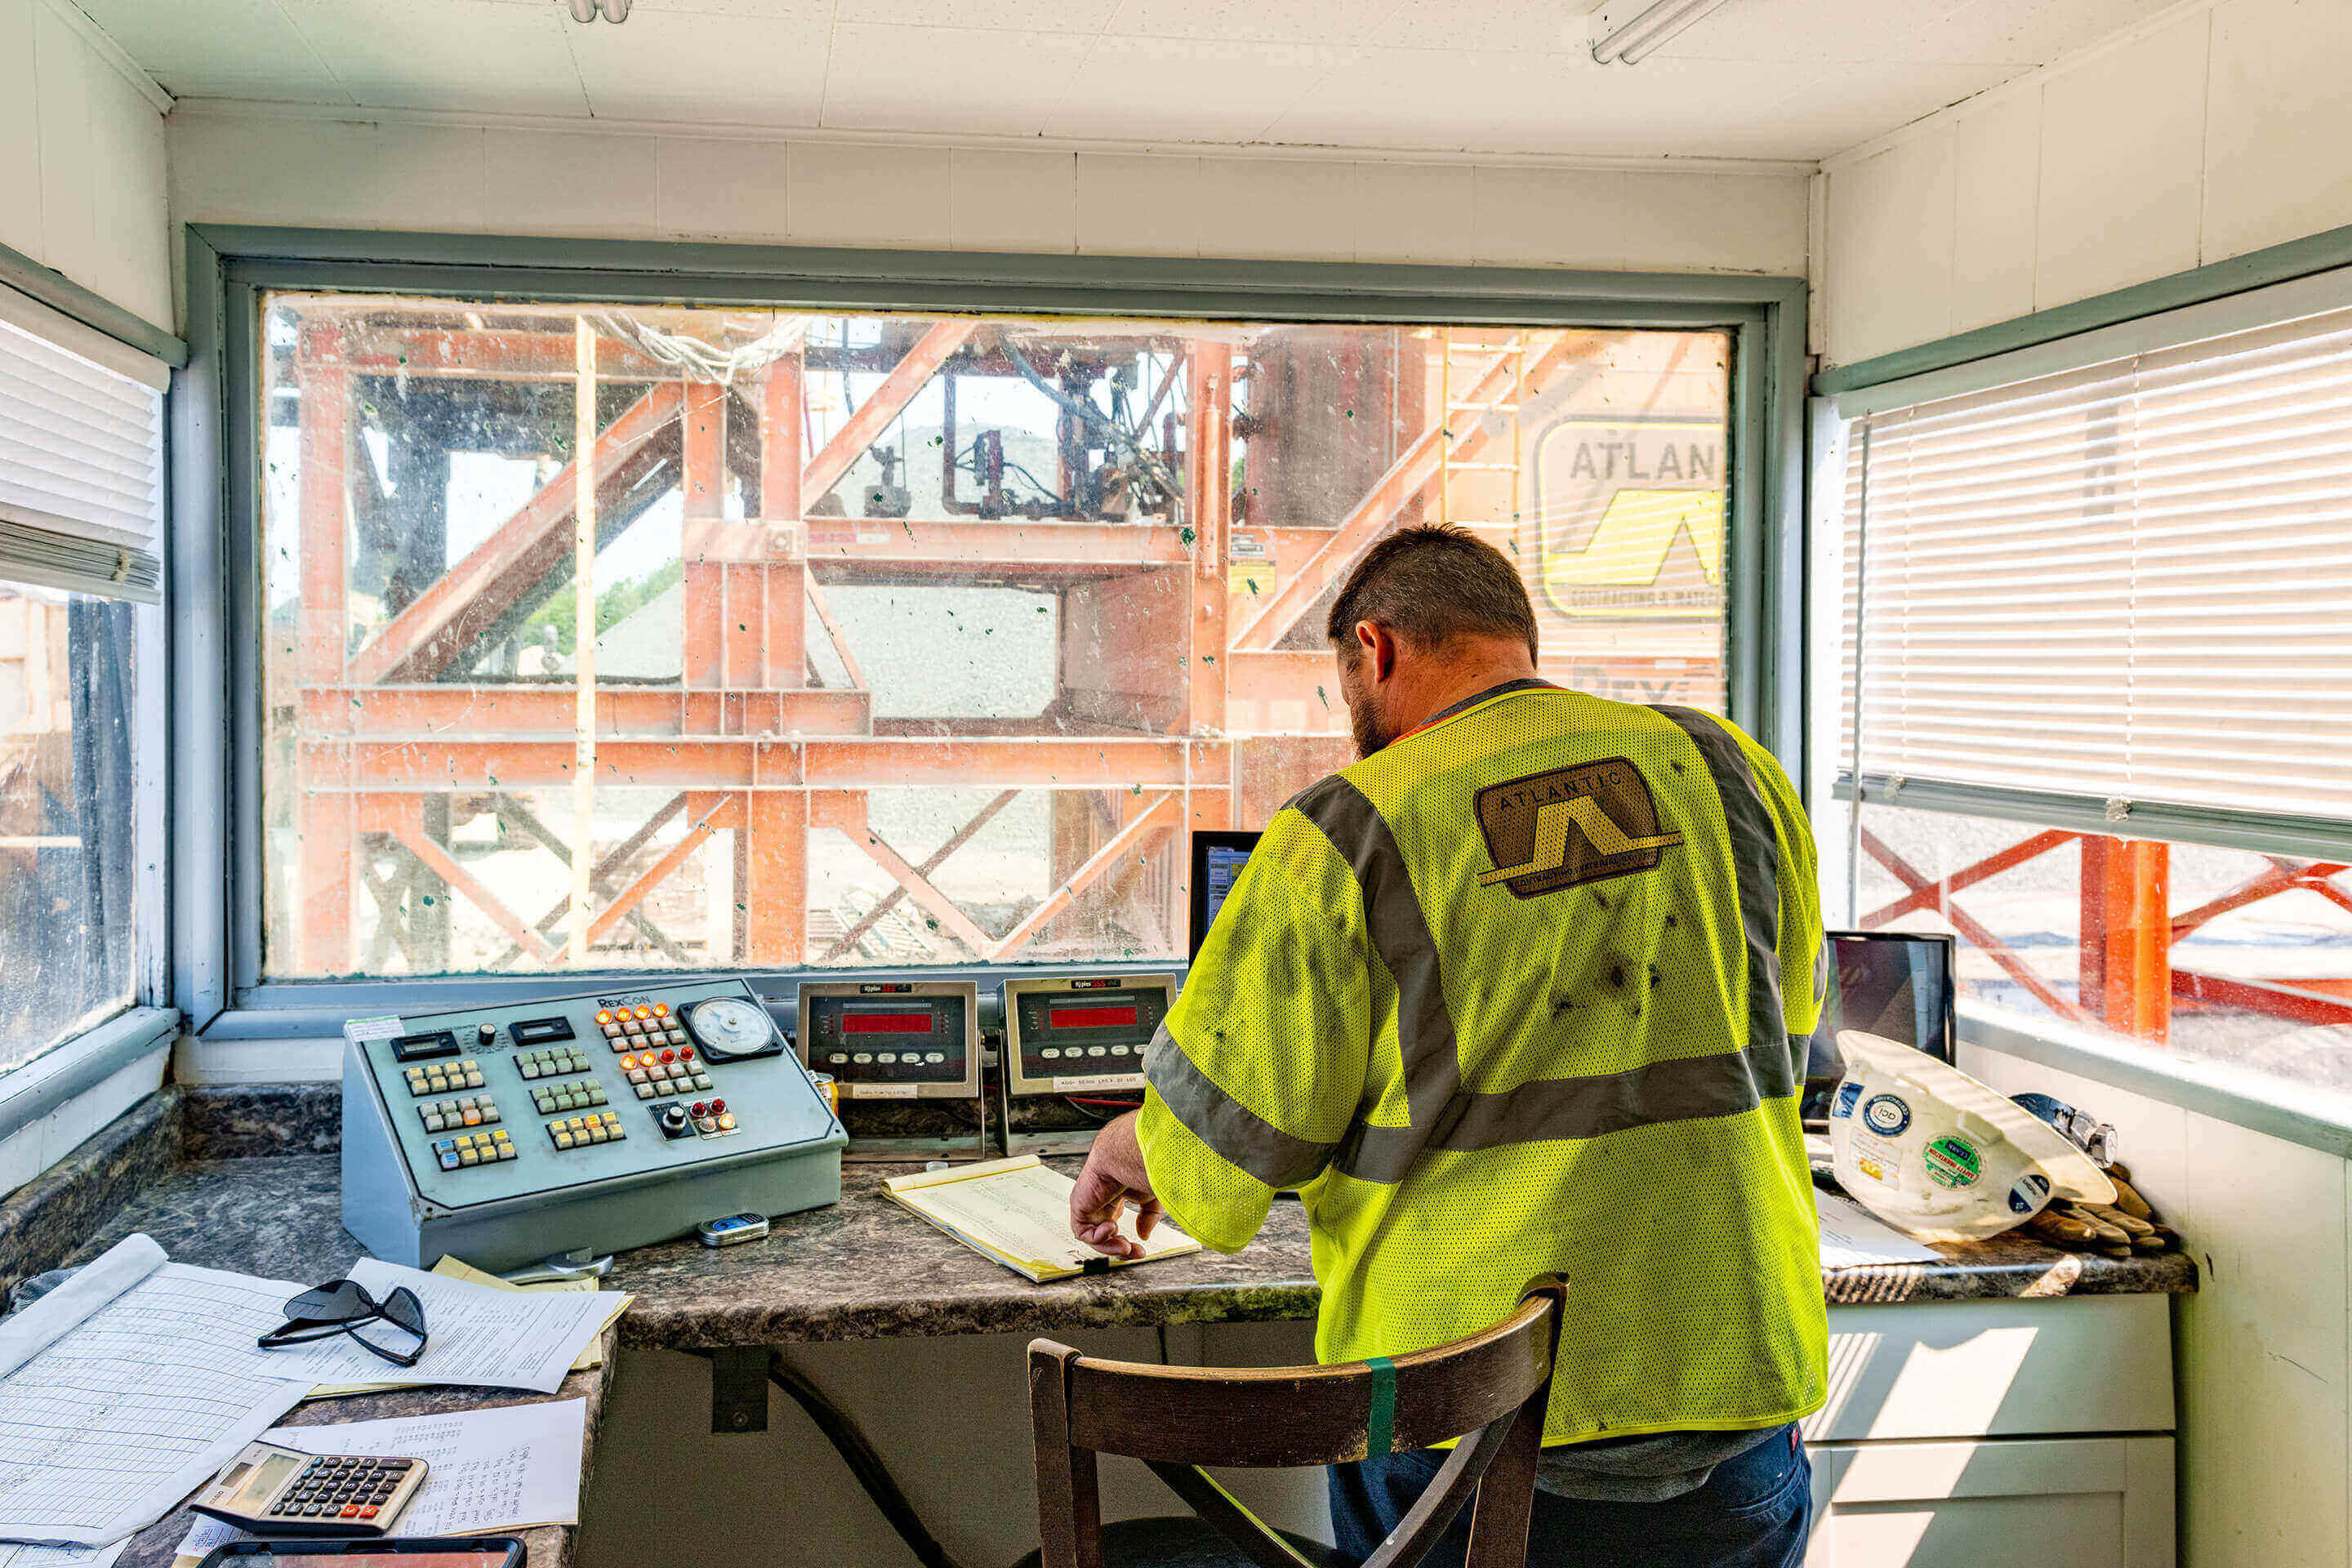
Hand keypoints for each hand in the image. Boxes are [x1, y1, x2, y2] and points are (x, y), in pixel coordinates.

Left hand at [1068, 1111, 1160, 1259]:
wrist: (1128, 1156)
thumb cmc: (1141, 1167)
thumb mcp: (1152, 1198)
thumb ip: (1148, 1218)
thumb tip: (1142, 1235)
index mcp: (1114, 1195)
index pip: (1114, 1224)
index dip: (1126, 1242)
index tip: (1141, 1249)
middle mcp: (1099, 1200)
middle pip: (1103, 1235)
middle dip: (1120, 1249)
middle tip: (1135, 1253)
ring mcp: (1088, 1203)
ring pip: (1093, 1237)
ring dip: (1110, 1247)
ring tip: (1125, 1246)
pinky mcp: (1079, 1205)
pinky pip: (1082, 1232)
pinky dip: (1097, 1237)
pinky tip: (1112, 1227)